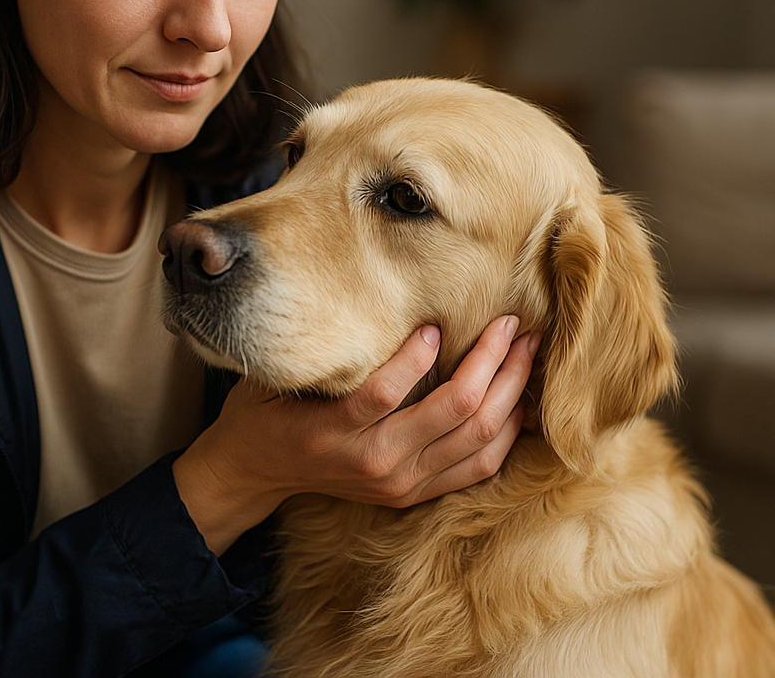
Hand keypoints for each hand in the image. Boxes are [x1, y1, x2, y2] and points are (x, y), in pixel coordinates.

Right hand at [173, 315, 539, 554]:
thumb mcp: (274, 376)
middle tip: (511, 323)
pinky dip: (506, 431)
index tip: (433, 324)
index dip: (415, 357)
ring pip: (477, 440)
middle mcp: (373, 462)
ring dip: (510, 392)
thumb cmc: (266, 411)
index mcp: (331, 432)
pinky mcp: (413, 493)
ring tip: (526, 351)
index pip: (383, 394)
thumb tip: (349, 290)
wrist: (256, 472)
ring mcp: (399, 483)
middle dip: (492, 363)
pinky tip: (519, 397)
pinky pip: (478, 466)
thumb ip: (315, 348)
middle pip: (453, 413)